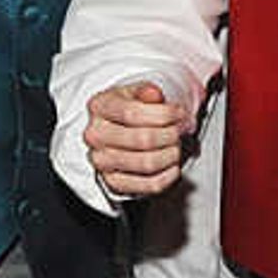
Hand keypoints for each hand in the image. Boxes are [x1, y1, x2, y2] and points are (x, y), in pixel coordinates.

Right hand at [84, 81, 186, 197]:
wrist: (117, 130)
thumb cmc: (129, 110)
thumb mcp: (137, 92)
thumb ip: (146, 91)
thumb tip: (154, 94)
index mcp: (99, 106)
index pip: (134, 113)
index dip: (165, 114)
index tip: (181, 114)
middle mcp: (95, 135)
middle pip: (143, 139)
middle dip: (171, 135)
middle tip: (182, 130)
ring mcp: (101, 161)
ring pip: (147, 163)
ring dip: (171, 155)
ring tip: (176, 146)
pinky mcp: (113, 183)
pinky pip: (149, 185)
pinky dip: (168, 176)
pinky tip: (173, 165)